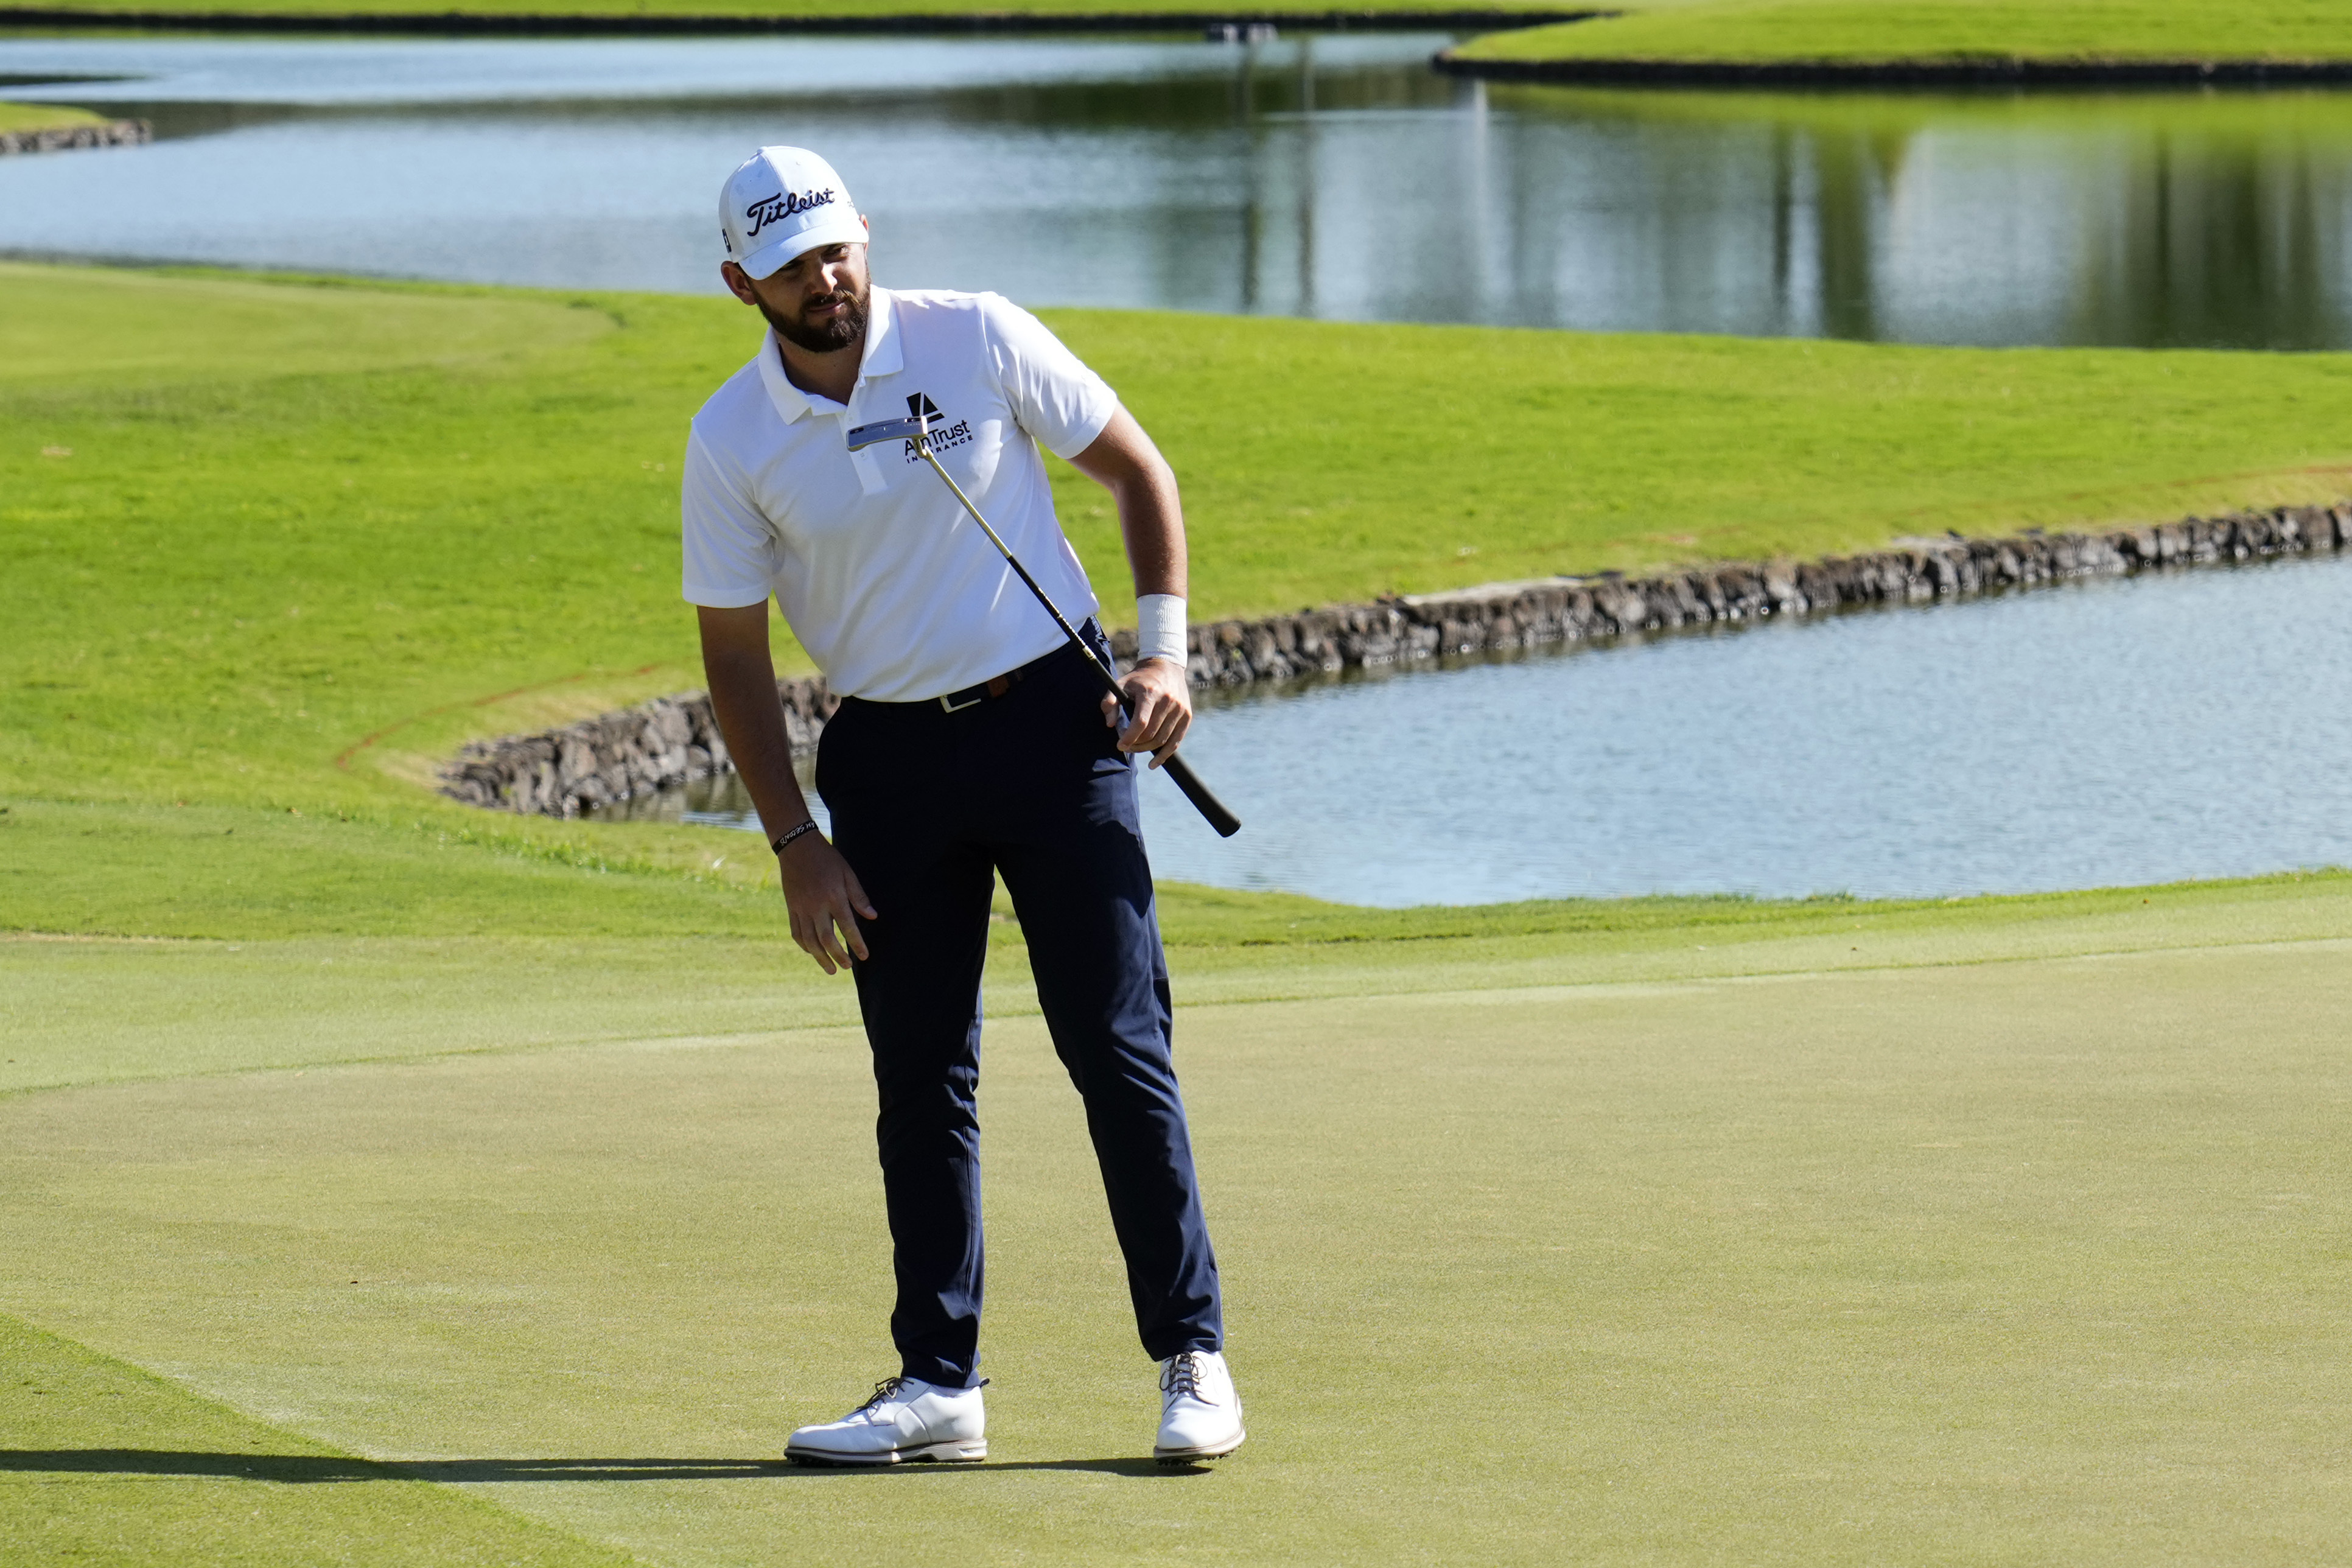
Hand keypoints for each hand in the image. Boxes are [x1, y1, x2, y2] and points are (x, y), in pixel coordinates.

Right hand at [778, 833, 875, 974]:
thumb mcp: (848, 873)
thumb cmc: (827, 859)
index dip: (857, 943)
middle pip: (826, 939)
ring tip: (831, 970)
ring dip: (820, 957)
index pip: (847, 927)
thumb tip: (873, 917)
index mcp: (833, 897)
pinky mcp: (791, 908)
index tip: (865, 956)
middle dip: (838, 956)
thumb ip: (859, 897)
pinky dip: (805, 946)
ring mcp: (801, 909)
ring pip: (810, 940)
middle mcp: (816, 906)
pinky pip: (796, 933)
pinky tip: (813, 953)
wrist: (797, 847)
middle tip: (847, 967)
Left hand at [1102, 655, 1191, 767]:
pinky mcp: (1187, 716)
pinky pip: (1176, 742)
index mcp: (1150, 692)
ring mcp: (1180, 709)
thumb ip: (1110, 702)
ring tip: (1135, 748)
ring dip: (1146, 749)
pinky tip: (1153, 763)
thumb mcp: (1120, 684)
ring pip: (1162, 739)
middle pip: (1151, 733)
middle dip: (1136, 744)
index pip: (1141, 722)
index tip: (1120, 745)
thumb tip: (1110, 725)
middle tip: (1125, 745)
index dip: (1129, 737)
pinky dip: (1164, 755)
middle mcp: (1168, 700)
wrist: (1165, 667)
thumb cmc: (1139, 679)